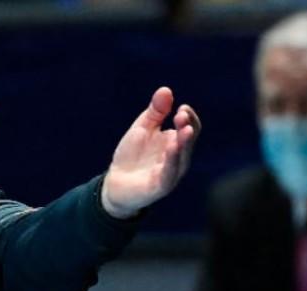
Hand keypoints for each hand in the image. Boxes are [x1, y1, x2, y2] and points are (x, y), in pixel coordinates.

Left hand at [101, 87, 200, 218]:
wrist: (115, 183)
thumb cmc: (132, 155)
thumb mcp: (142, 128)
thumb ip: (155, 112)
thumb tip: (165, 89)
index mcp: (176, 142)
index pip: (191, 127)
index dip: (189, 117)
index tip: (181, 107)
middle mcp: (178, 158)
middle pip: (189, 141)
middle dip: (187, 126)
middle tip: (181, 114)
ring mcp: (171, 173)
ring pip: (181, 157)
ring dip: (183, 142)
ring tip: (184, 128)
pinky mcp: (160, 186)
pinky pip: (169, 172)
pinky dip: (171, 159)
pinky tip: (171, 147)